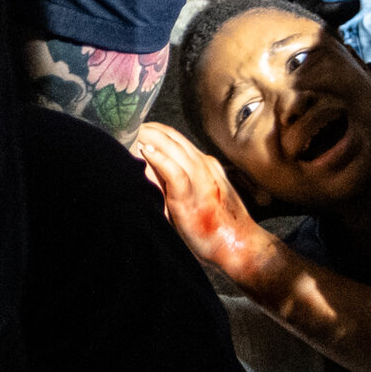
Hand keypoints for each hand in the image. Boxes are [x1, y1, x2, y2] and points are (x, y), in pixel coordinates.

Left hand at [129, 124, 272, 280]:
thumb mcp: (209, 195)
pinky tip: (146, 151)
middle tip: (129, 126)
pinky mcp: (192, 199)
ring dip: (151, 138)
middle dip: (150, 129)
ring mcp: (200, 182)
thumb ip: (191, 183)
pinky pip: (175, 173)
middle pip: (174, 139)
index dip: (158, 131)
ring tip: (132, 132)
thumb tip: (163, 179)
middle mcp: (205, 168)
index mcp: (208, 166)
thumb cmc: (222, 227)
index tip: (140, 128)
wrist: (240, 245)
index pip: (179, 140)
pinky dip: (160, 160)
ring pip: (174, 150)